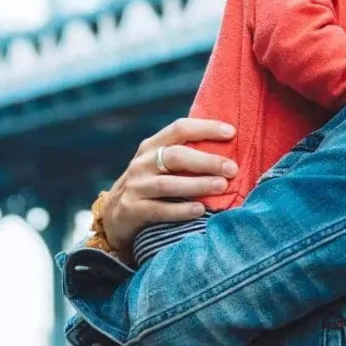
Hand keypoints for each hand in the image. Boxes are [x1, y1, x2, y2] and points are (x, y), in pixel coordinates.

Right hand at [99, 119, 239, 252]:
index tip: (231, 132)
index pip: (179, 129)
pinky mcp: (132, 210)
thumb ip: (184, 156)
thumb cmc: (149, 186)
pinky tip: (199, 210)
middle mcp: (142, 163)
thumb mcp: (159, 165)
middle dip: (206, 161)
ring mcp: (135, 186)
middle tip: (232, 168)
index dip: (205, 128)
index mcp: (152, 146)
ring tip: (222, 186)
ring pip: (168, 184)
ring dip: (197, 184)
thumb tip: (229, 149)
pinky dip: (180, 210)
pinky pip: (159, 210)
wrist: (114, 217)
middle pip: (175, 156)